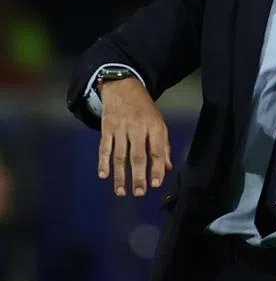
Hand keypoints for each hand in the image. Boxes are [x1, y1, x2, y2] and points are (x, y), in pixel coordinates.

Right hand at [97, 78, 171, 196]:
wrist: (123, 88)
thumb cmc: (144, 109)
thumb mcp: (159, 123)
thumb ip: (163, 146)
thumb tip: (167, 168)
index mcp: (154, 126)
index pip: (157, 151)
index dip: (157, 168)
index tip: (156, 184)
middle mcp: (138, 128)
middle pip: (138, 155)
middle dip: (139, 176)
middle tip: (139, 193)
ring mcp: (120, 128)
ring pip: (120, 155)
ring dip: (120, 175)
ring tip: (121, 191)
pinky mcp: (106, 128)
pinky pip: (104, 148)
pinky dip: (103, 162)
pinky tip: (104, 175)